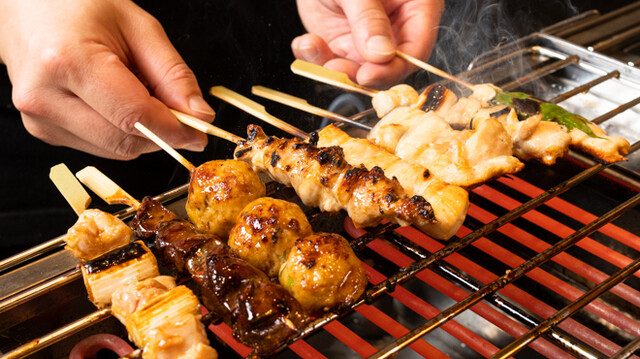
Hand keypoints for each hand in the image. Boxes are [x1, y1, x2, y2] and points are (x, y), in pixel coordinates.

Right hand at [0, 0, 213, 159]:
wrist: (30, 8)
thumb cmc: (81, 8)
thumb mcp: (139, 28)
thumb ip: (174, 75)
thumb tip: (200, 117)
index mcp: (68, 62)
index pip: (135, 117)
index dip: (175, 130)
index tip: (199, 133)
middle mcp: (45, 97)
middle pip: (125, 142)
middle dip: (161, 134)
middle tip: (178, 112)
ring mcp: (39, 119)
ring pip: (115, 150)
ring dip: (141, 134)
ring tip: (137, 93)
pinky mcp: (43, 131)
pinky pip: (100, 146)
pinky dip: (121, 132)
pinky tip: (115, 102)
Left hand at [293, 0, 443, 88]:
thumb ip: (369, 18)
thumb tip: (381, 54)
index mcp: (417, 7)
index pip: (416, 49)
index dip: (393, 68)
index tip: (368, 74)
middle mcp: (395, 29)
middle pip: (386, 67)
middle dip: (357, 72)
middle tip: (335, 67)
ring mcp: (368, 40)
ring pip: (356, 70)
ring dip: (331, 67)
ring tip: (312, 47)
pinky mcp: (344, 44)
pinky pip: (332, 62)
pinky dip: (314, 58)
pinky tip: (305, 43)